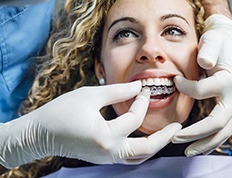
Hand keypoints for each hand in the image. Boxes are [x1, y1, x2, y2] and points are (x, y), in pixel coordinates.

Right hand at [0, 81, 180, 167]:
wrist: (39, 134)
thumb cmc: (61, 112)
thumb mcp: (90, 95)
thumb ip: (116, 91)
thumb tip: (137, 86)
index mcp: (106, 136)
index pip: (133, 118)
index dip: (140, 101)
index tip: (143, 88)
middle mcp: (109, 152)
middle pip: (146, 150)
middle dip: (164, 138)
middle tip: (178, 127)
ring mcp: (106, 158)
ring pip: (138, 157)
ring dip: (154, 145)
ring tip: (166, 134)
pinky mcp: (103, 158)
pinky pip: (128, 157)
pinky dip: (140, 148)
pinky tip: (144, 136)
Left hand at [172, 15, 231, 155]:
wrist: (228, 44)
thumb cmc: (217, 43)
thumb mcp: (213, 41)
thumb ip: (209, 50)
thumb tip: (205, 63)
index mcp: (230, 80)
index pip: (202, 92)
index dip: (185, 88)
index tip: (174, 81)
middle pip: (217, 123)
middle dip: (195, 134)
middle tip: (174, 138)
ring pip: (223, 132)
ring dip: (204, 143)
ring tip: (188, 151)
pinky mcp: (229, 108)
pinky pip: (222, 129)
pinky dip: (210, 139)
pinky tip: (198, 145)